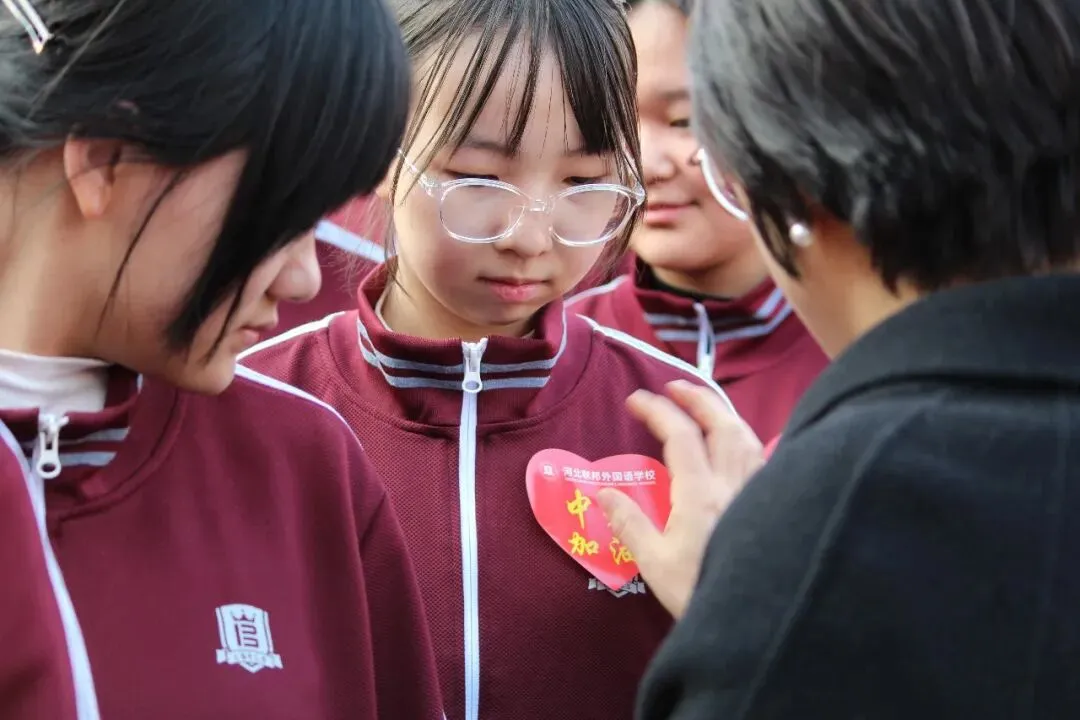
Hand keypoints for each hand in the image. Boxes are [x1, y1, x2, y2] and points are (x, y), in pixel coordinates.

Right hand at [597, 380, 763, 617]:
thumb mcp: (656, 564)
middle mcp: (735, 485)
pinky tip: (740, 448)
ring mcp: (759, 494)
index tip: (635, 399)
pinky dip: (746, 439)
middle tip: (673, 387)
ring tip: (706, 407)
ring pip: (747, 438)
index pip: (680, 435)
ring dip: (724, 414)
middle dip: (697, 398)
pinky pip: (762, 458)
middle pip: (722, 424)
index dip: (657, 410)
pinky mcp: (775, 506)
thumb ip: (630, 523)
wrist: (756, 625)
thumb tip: (603, 491)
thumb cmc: (701, 594)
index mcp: (702, 493)